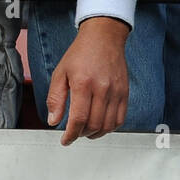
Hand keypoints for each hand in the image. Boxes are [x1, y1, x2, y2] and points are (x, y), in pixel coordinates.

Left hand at [47, 16, 129, 144]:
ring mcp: (116, 91)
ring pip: (108, 124)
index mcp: (83, 84)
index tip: (66, 140)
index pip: (79, 118)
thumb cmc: (81, 54)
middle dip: (82, 135)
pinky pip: (121, 118)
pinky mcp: (125, 92)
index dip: (71, 134)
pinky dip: (110, 127)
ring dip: (96, 133)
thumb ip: (56, 98)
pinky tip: (101, 125)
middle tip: (74, 134)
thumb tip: (54, 121)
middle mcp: (102, 89)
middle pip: (94, 124)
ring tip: (86, 132)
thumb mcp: (60, 73)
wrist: (104, 38)